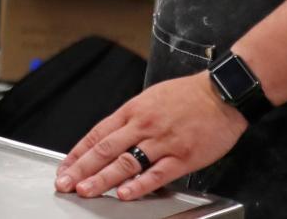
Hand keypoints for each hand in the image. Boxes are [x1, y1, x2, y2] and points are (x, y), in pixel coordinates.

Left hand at [54, 71, 247, 200]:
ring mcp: (162, 142)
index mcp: (134, 110)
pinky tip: (124, 194)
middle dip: (82, 168)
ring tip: (85, 190)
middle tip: (64, 183)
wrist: (221, 92)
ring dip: (102, 179)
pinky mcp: (182, 156)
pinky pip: (156, 174)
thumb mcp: (151, 97)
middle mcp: (144, 125)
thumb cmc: (187, 95)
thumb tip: (111, 137)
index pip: (98, 133)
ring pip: (126, 163)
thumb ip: (132, 118)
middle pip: (106, 149)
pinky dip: (139, 185)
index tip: (65, 167)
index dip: (79, 152)